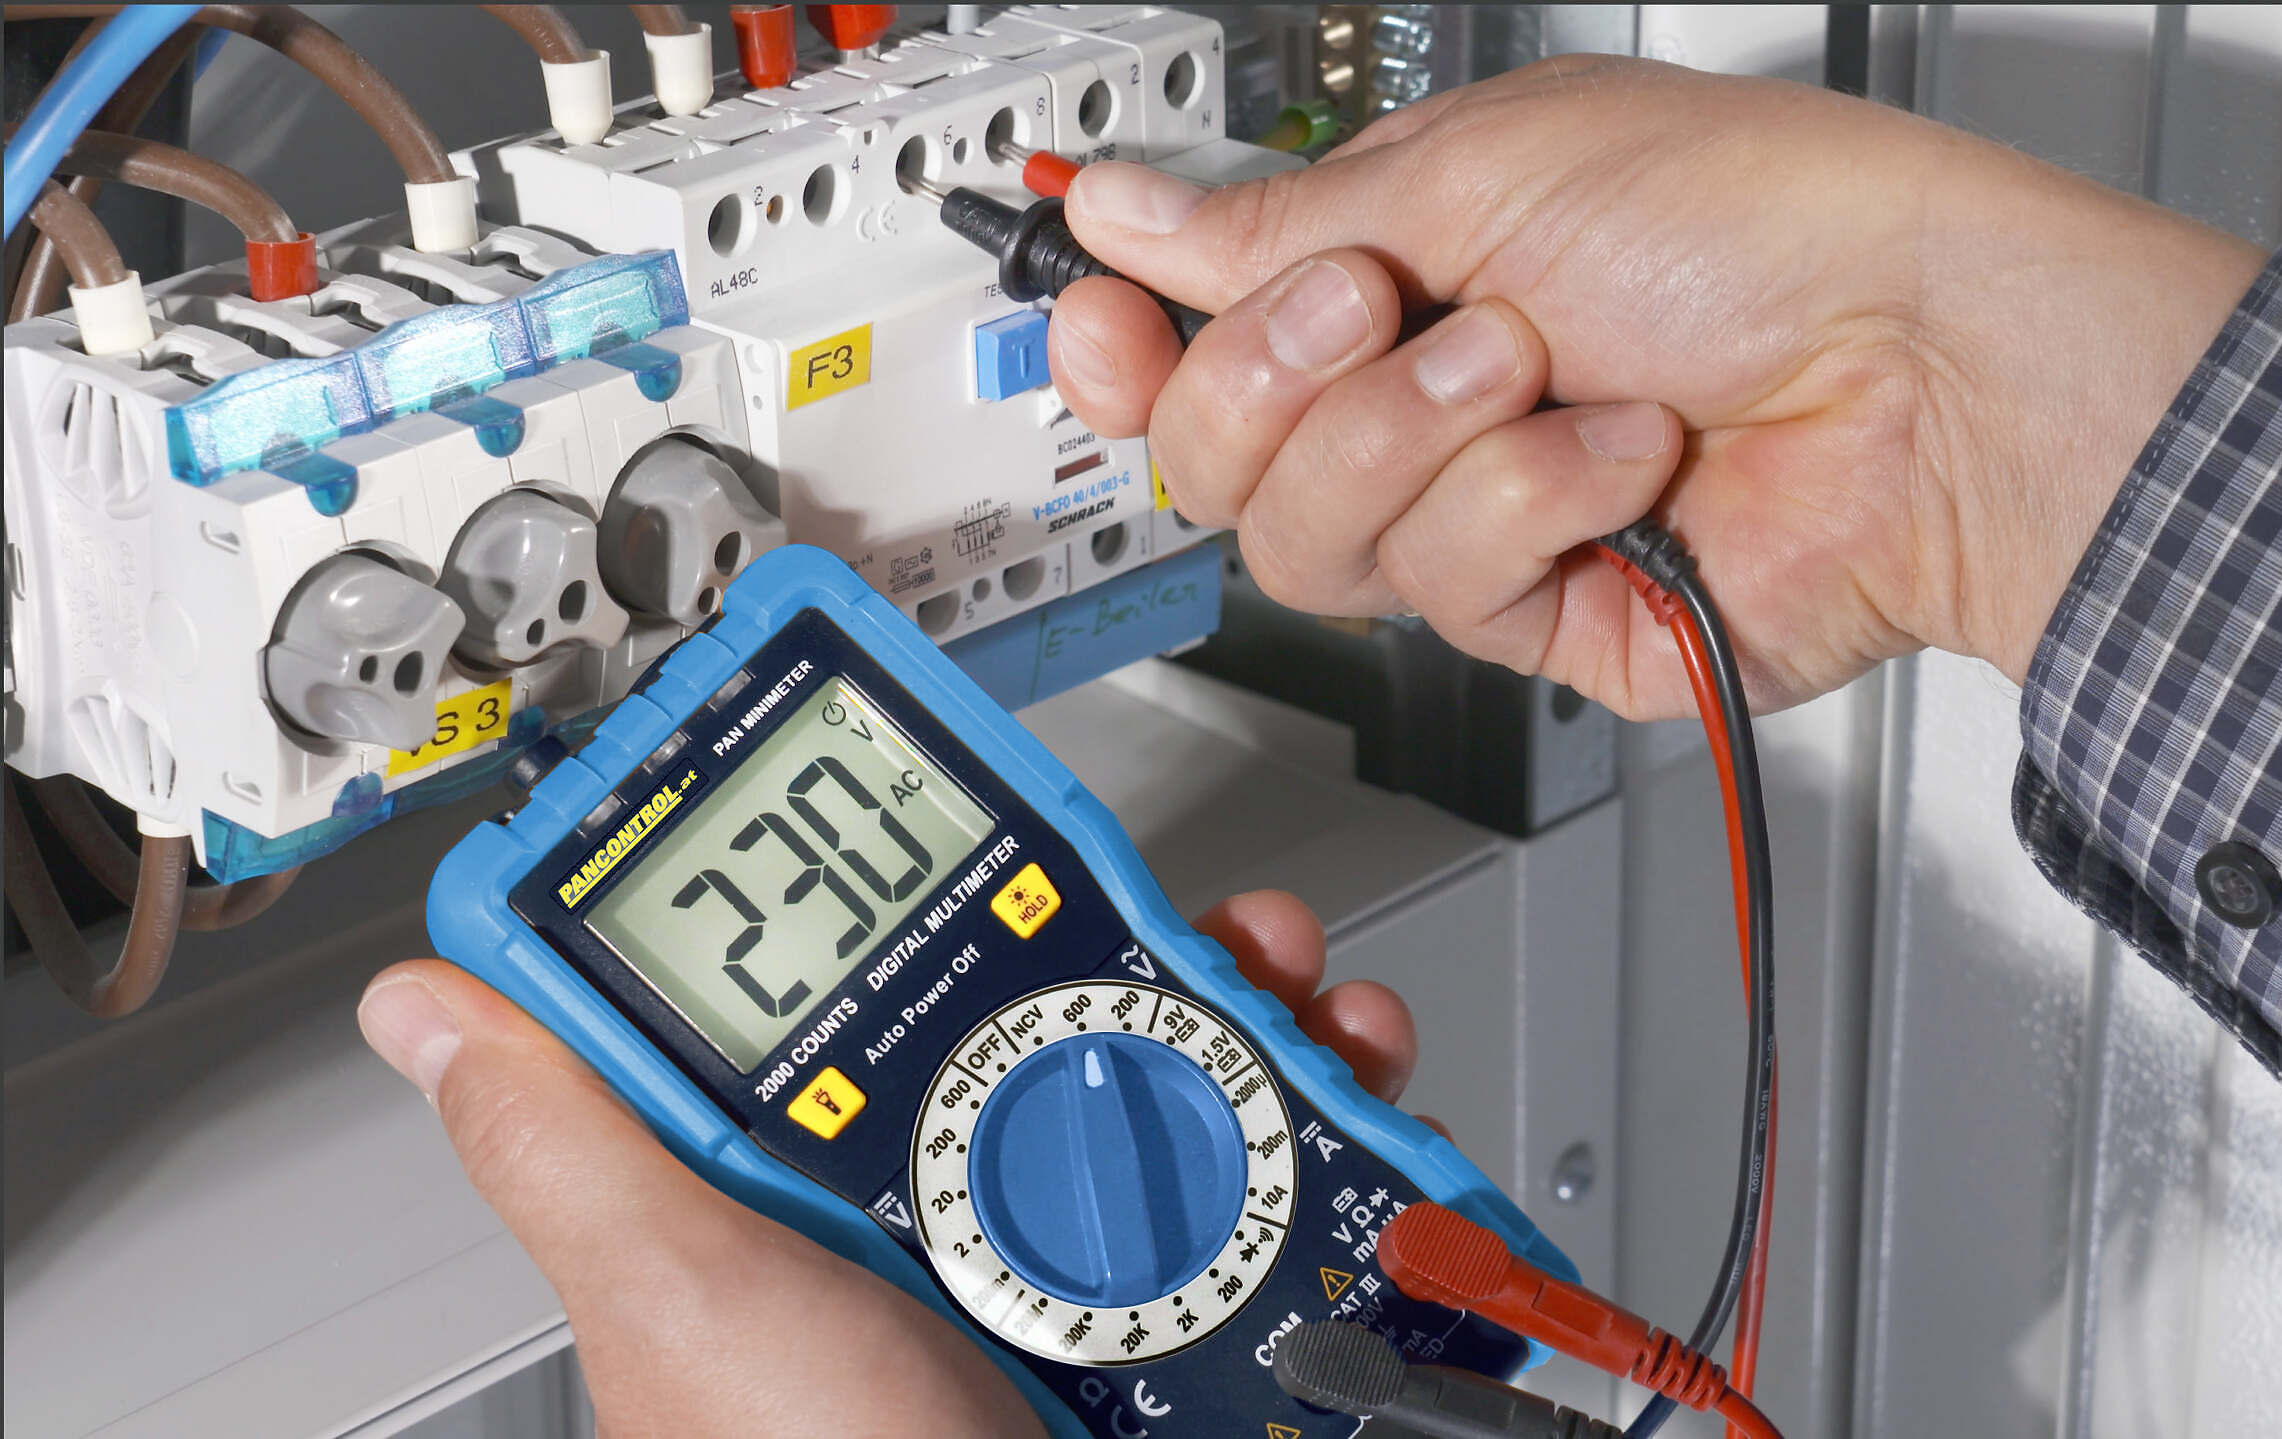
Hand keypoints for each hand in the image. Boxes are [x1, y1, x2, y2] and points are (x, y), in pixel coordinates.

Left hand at [356, 890, 1413, 1438]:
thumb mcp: (693, 1308)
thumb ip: (572, 1152)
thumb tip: (424, 1009)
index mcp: (788, 1197)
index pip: (816, 991)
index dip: (876, 883)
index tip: (937, 800)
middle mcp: (927, 1208)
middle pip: (1021, 1001)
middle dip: (1118, 930)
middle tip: (1175, 912)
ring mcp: (1057, 1254)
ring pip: (1158, 1065)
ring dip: (1243, 999)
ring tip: (1286, 985)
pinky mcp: (1175, 1296)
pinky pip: (1256, 1163)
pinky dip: (1322, 1102)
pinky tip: (1345, 1076)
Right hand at [1049, 56, 2265, 714]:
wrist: (1929, 360)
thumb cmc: (1760, 222)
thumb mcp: (1484, 172)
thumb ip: (1277, 226)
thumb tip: (1127, 217)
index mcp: (1397, 272)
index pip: (1193, 345)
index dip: (1127, 349)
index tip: (1107, 317)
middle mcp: (1424, 401)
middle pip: (1220, 463)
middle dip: (1276, 379)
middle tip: (1374, 307)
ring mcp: (1484, 514)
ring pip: (1314, 539)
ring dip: (1417, 436)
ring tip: (1538, 367)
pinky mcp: (1548, 616)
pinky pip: (1446, 590)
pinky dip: (1534, 500)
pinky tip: (1626, 452)